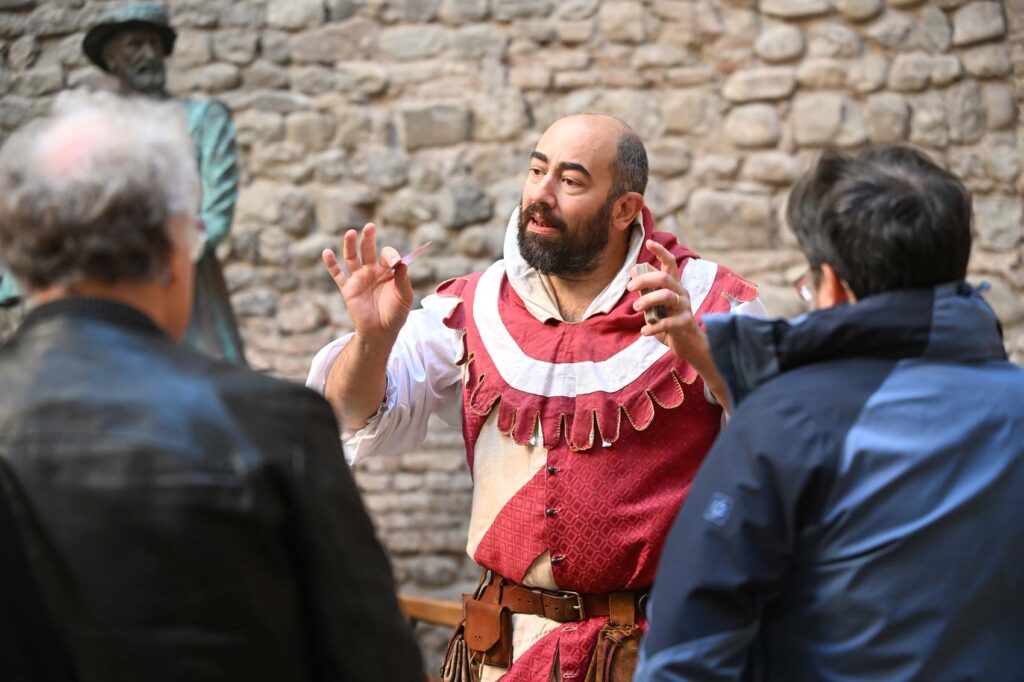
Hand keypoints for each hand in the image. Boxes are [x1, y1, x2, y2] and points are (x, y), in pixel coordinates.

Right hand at [322, 223, 413, 341]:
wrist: (381, 332)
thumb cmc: (395, 314)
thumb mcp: (404, 297)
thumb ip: (403, 279)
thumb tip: (400, 262)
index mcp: (388, 271)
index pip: (387, 256)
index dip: (390, 255)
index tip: (394, 261)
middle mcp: (372, 272)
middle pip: (368, 250)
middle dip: (368, 239)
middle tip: (370, 226)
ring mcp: (359, 279)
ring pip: (352, 258)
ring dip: (350, 245)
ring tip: (351, 233)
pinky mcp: (348, 289)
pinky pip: (338, 275)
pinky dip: (331, 264)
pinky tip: (327, 252)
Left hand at [628, 240, 708, 362]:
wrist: (687, 344)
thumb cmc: (669, 322)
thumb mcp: (655, 304)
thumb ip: (646, 289)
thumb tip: (632, 270)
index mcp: (674, 285)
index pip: (670, 263)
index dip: (661, 251)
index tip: (649, 242)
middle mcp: (681, 292)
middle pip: (664, 278)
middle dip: (644, 280)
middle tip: (630, 288)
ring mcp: (684, 307)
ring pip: (666, 296)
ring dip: (647, 300)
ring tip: (635, 308)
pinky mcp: (684, 323)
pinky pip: (667, 322)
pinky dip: (652, 327)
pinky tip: (644, 332)